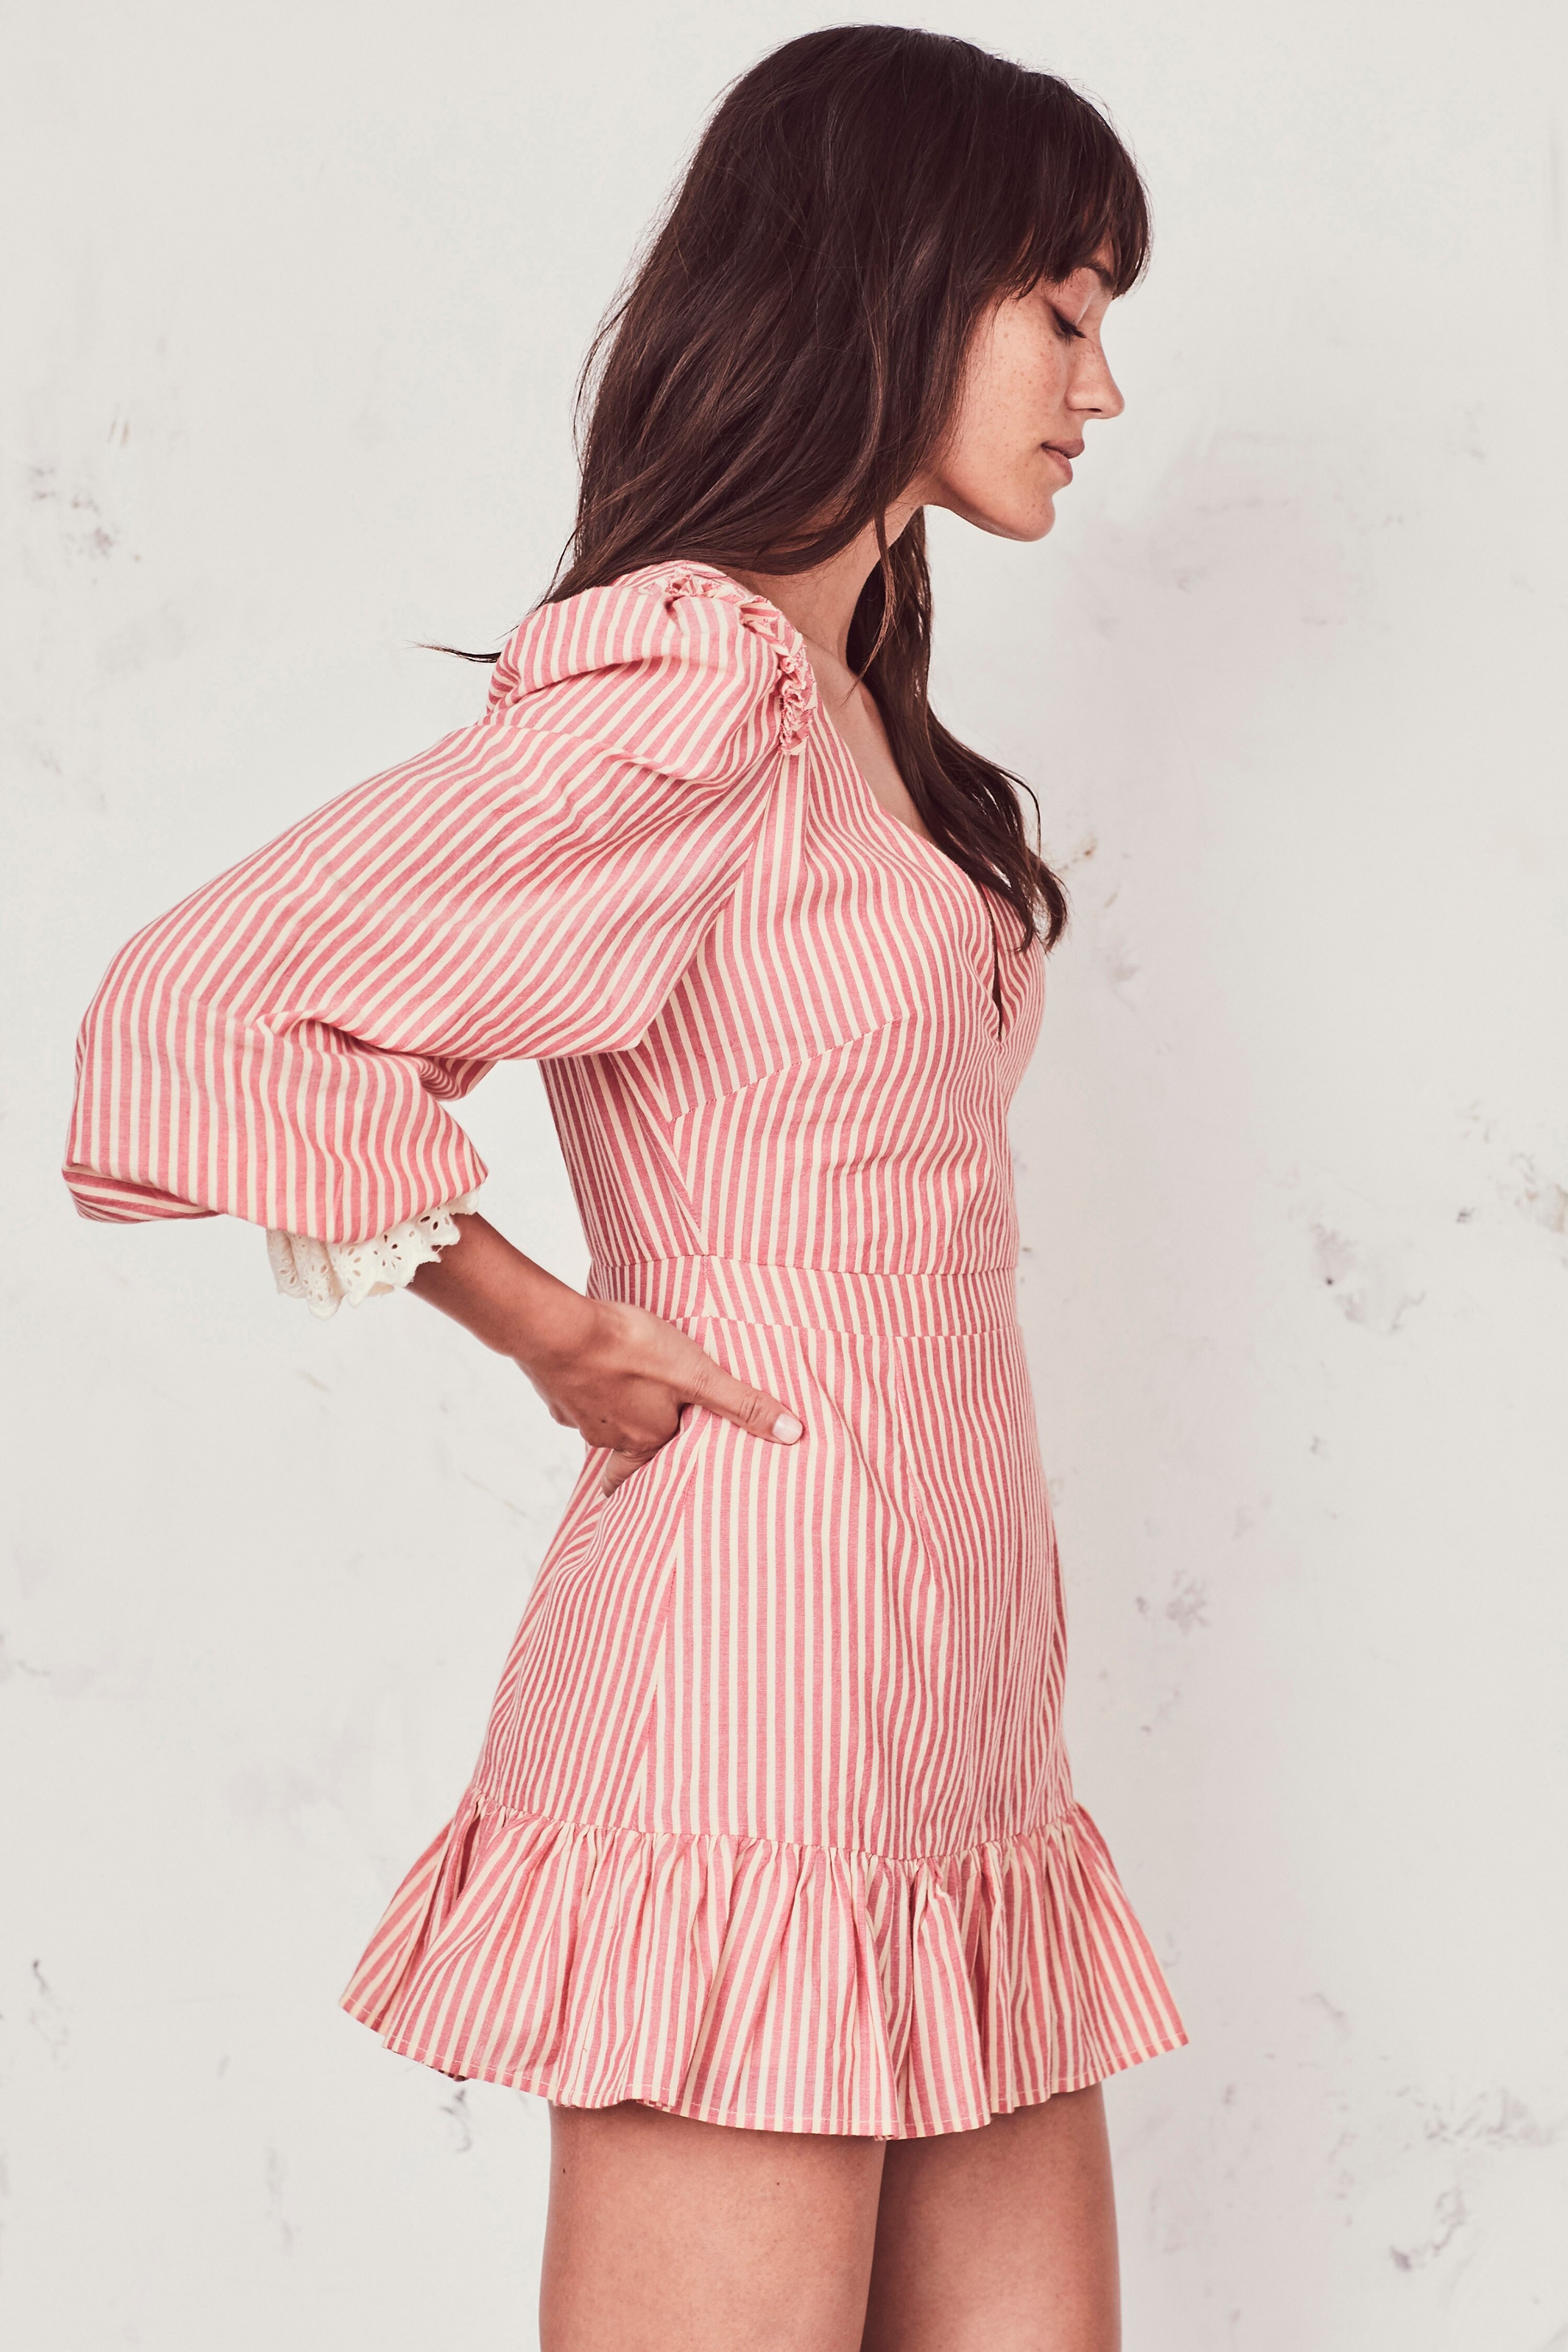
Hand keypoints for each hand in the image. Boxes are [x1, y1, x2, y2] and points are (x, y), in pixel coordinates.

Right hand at [522, 1295, 802, 1492]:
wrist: (557, 1329)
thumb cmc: (630, 1350)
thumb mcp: (699, 1374)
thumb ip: (742, 1403)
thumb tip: (792, 1434)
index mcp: (644, 1438)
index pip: (649, 1470)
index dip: (651, 1477)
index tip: (644, 1494)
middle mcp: (608, 1435)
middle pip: (625, 1444)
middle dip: (634, 1440)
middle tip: (639, 1440)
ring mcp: (575, 1413)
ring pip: (599, 1418)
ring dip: (609, 1408)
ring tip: (619, 1391)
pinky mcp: (553, 1387)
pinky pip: (572, 1392)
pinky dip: (582, 1383)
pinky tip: (587, 1366)